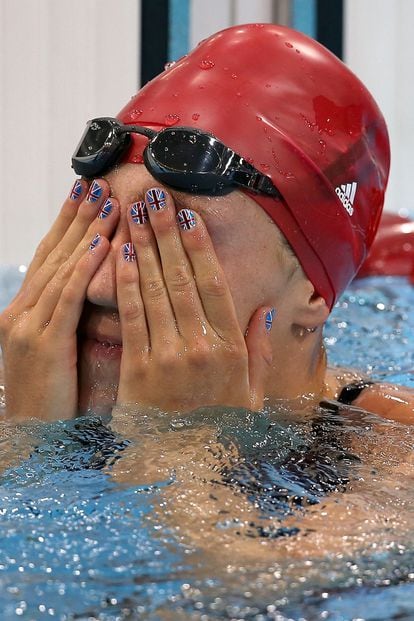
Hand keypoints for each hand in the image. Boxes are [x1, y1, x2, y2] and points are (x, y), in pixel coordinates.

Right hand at [0, 179, 118, 419]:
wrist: (32, 438)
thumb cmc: (51, 397)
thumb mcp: (55, 350)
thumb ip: (67, 317)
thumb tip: (93, 288)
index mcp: (25, 313)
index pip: (49, 258)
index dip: (67, 224)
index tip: (86, 194)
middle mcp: (21, 312)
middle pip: (53, 254)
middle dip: (76, 217)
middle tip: (97, 183)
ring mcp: (28, 326)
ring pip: (61, 269)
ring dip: (85, 232)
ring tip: (106, 202)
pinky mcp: (43, 344)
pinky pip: (66, 298)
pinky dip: (83, 268)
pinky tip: (100, 244)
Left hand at [115, 187, 273, 412]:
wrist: (185, 466)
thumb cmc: (221, 427)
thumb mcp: (253, 394)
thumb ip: (259, 350)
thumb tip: (264, 310)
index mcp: (231, 348)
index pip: (213, 284)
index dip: (200, 246)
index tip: (189, 214)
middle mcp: (200, 345)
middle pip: (181, 277)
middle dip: (167, 232)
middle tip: (156, 194)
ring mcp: (167, 356)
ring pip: (155, 290)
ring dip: (145, 245)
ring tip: (135, 211)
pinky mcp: (137, 369)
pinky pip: (131, 317)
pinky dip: (125, 282)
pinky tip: (121, 254)